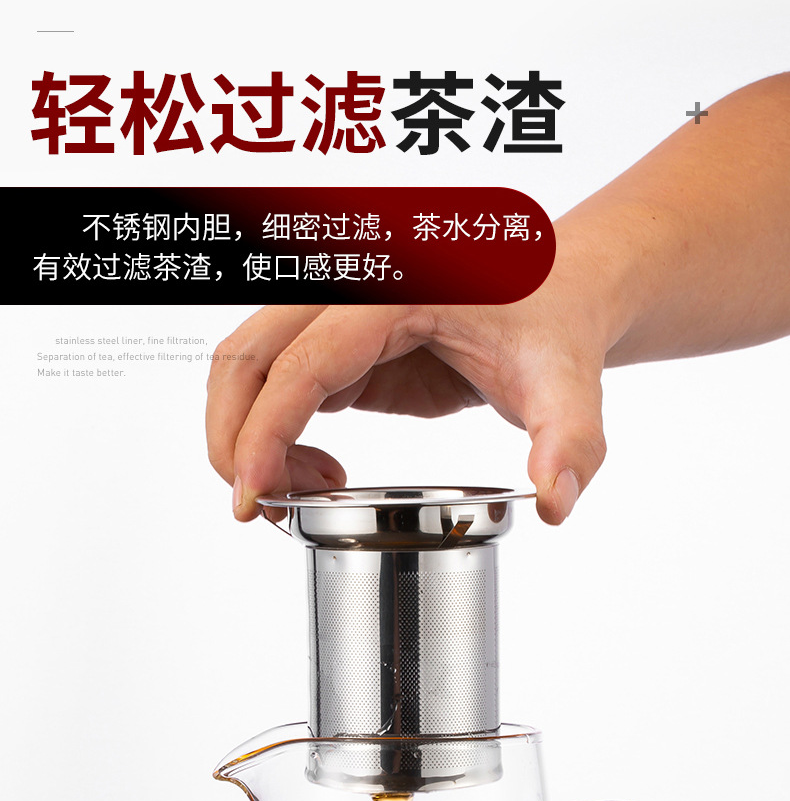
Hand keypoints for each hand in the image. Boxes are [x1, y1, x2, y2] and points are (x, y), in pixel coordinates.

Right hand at [205, 222, 620, 525]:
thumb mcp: (568, 385)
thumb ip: (568, 443)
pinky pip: (279, 384)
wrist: (565, 293)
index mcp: (398, 291)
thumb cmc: (559, 320)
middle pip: (247, 356)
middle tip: (261, 509)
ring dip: (248, 437)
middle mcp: (354, 292)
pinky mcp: (344, 347)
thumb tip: (555, 502)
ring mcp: (341, 318)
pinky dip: (273, 435)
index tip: (255, 497)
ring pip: (249, 367)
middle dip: (233, 438)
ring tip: (304, 495)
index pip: (302, 364)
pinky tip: (321, 475)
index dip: (265, 434)